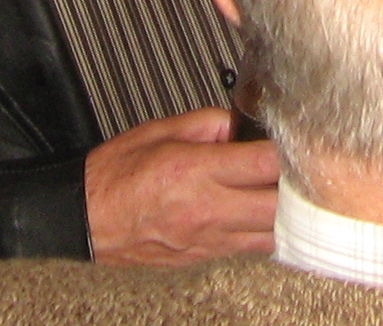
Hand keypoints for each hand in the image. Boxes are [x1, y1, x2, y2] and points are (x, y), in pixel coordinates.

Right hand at [84, 108, 279, 267]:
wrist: (86, 221)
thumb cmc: (115, 177)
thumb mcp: (160, 131)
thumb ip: (208, 123)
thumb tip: (240, 125)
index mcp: (195, 171)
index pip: (264, 163)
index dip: (286, 149)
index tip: (290, 140)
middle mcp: (206, 210)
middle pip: (278, 206)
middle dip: (293, 186)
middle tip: (295, 169)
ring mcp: (208, 240)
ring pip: (271, 235)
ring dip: (283, 214)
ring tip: (284, 194)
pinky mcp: (205, 259)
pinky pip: (251, 249)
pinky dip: (264, 234)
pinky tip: (264, 217)